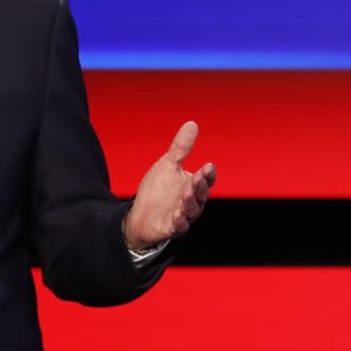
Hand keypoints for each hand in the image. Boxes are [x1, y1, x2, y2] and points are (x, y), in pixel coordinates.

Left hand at [122, 121, 215, 250]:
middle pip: (201, 194)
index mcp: (193, 185)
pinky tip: (178, 213)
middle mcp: (192, 201)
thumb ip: (181, 147)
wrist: (141, 214)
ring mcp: (183, 215)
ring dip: (190, 201)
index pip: (206, 179)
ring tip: (187, 192)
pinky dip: (179, 220)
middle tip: (197, 176)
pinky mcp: (172, 227)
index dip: (208, 174)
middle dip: (200, 185)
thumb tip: (192, 124)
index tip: (208, 165)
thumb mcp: (168, 165)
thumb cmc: (158, 190)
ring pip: (192, 209)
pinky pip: (179, 225)